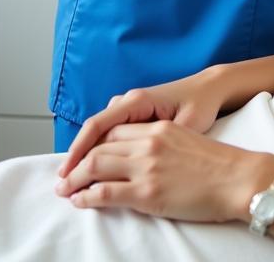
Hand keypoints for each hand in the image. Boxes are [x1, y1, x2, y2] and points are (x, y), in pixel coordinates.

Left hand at [55, 120, 273, 223]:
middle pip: (100, 147)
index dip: (93, 145)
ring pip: (96, 167)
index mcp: (160, 128)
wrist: (239, 177)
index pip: (114, 131)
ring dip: (75, 180)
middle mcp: (149, 142)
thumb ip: (163, 143)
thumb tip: (143, 159)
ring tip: (65, 192)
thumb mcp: (188, 140)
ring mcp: (147, 166)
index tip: (82, 159)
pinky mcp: (148, 191)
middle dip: (76, 164)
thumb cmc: (219, 164)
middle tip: (63, 179)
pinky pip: (105, 193)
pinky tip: (80, 202)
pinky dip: (87, 197)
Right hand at [58, 68, 226, 178]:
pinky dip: (101, 148)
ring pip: (101, 131)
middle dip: (77, 156)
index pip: (97, 125)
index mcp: (138, 101)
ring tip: (75, 181)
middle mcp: (130, 100)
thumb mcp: (186, 124)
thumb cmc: (201, 103)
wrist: (210, 88)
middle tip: (63, 185)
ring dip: (88, 153)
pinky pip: (111, 130)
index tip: (66, 174)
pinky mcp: (136, 113)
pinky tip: (97, 168)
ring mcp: (131, 106)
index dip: (78, 151)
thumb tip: (140, 161)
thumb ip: (161, 140)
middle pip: (93, 130)